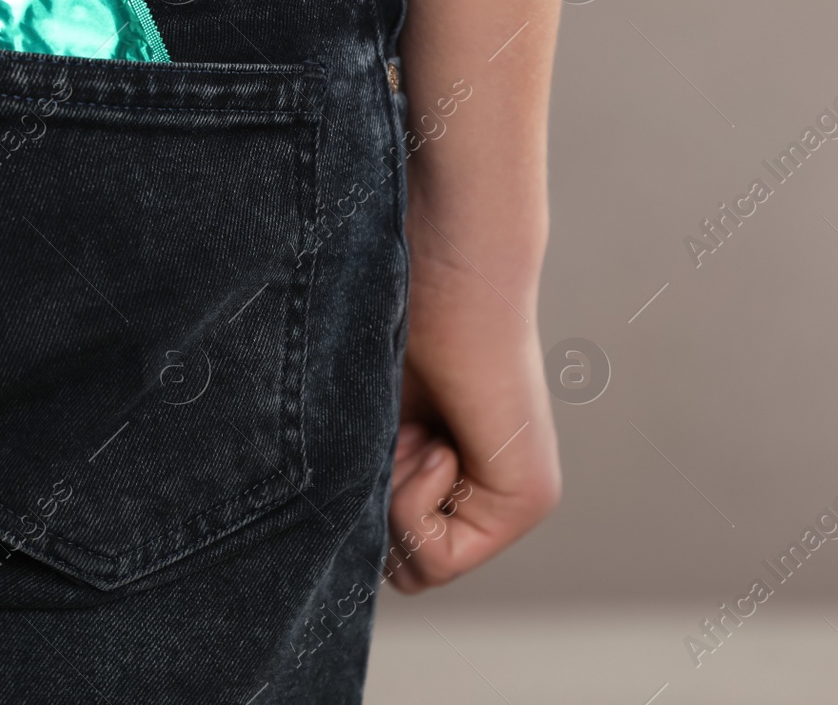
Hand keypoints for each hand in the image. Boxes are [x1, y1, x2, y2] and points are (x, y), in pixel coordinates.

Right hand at [383, 219, 560, 592]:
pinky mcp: (529, 501)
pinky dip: (413, 501)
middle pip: (403, 574)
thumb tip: (309, 547)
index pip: (390, 555)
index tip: (382, 435)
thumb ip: (356, 483)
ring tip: (417, 432)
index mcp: (457, 475)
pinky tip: (437, 439)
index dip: (363, 506)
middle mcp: (493, 496)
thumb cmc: (388, 315)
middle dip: (377, 512)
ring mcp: (519, 503)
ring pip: (417, 572)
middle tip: (397, 437)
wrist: (441, 262)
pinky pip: (437, 558)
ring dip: (394, 504)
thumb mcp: (358, 424)